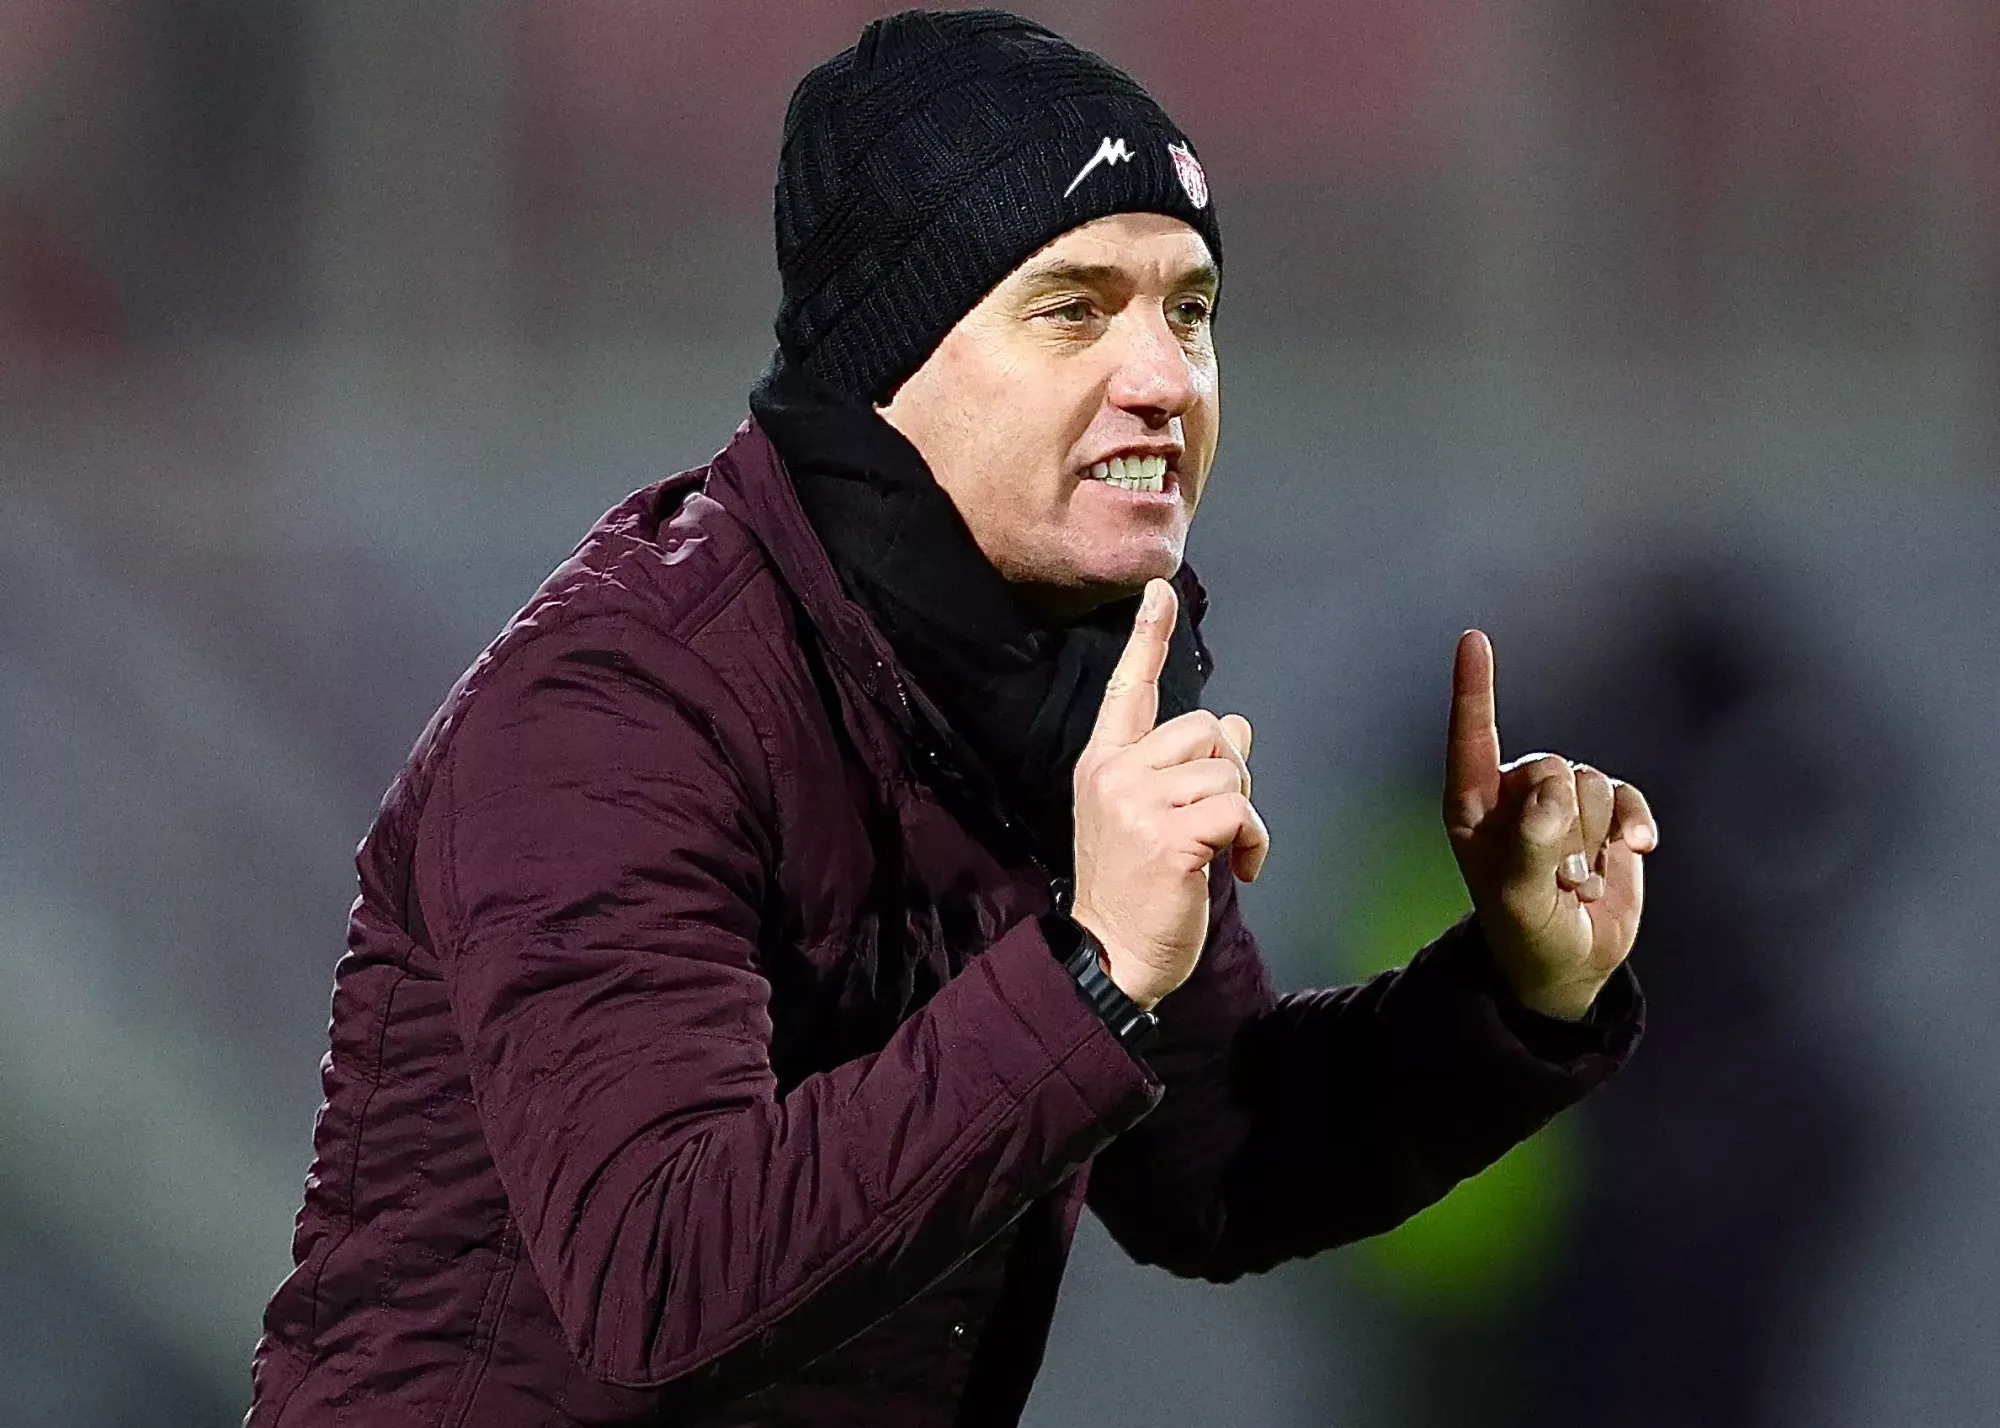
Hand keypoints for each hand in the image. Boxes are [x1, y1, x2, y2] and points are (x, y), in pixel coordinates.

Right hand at [1069, 578, 1269, 1009]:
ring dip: (1244, 811)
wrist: (1108, 959)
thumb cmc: (1134, 892)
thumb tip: (1237, 726)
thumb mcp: (1150, 819)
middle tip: (1221, 822)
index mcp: (1104, 763)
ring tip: (1227, 852)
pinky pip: (1238, 809)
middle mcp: (1115, 772)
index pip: (1129, 689)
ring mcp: (1138, 803)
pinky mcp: (1168, 836)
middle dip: (1231, 771)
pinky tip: (1241, 870)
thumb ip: (1185, 770)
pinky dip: (1254, 840)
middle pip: (1204, 728)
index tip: (1158, 593)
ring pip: (1227, 768)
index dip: (1148, 639)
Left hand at [1442, 630, 1657, 1021]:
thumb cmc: (1526, 930)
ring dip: (1591, 841)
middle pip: (1551, 768)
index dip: (1475, 687)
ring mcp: (1563, 800)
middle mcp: (1515, 792)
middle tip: (1553, 877)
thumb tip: (1555, 795)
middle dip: (1561, 826)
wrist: (1569, 962)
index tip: (1474, 638)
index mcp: (1472, 804)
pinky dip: (1633, 826)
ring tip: (1574, 880)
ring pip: (1592, 783)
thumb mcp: (1517, 899)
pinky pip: (1628, 797)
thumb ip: (1531, 846)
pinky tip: (1637, 852)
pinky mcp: (1609, 812)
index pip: (1473, 736)